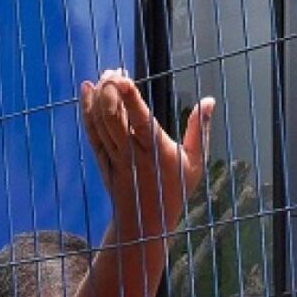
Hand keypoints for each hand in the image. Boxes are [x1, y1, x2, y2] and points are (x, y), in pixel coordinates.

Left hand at [79, 70, 210, 240]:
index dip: (129, 98)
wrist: (144, 224)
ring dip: (98, 97)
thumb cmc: (174, 190)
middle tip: (113, 71)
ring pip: (100, 123)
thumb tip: (209, 100)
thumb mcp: (194, 163)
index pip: (139, 120)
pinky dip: (87, 111)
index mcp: (156, 150)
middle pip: (113, 118)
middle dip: (109, 91)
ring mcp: (114, 157)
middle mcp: (132, 153)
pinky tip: (87, 90)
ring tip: (104, 76)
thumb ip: (200, 129)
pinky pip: (93, 132)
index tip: (123, 77)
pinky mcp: (103, 161)